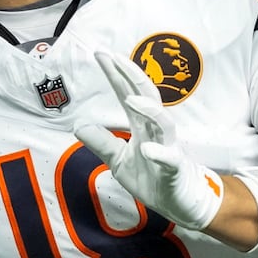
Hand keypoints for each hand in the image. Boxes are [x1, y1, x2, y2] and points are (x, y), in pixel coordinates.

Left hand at [74, 50, 223, 230]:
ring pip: (164, 123)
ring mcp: (168, 148)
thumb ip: (102, 143)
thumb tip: (78, 125)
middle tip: (114, 57)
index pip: (127, 95)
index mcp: (141, 127)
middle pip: (147, 98)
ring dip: (148, 109)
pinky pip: (170, 159)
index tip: (101, 54)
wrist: (179, 203)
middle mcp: (156, 131)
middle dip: (131, 76)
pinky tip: (148, 148)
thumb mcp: (118, 161)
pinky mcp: (175, 170)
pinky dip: (160, 153)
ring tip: (130, 98)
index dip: (115, 75)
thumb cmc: (152, 178)